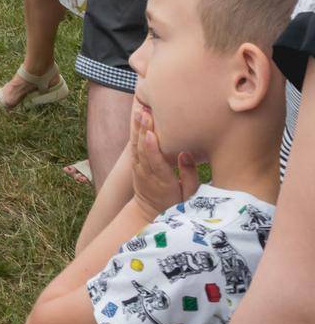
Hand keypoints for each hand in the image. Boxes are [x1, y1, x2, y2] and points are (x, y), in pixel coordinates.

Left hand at [130, 102, 198, 218]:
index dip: (151, 147)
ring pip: (136, 146)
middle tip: (145, 112)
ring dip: (137, 128)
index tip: (150, 133)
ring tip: (140, 111)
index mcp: (162, 182)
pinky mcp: (135, 165)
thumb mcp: (190, 196)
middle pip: (143, 150)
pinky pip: (133, 147)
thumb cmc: (177, 204)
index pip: (155, 162)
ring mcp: (138, 169)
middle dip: (143, 130)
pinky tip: (137, 119)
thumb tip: (184, 154)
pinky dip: (134, 133)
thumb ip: (189, 176)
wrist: (149, 212)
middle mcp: (147, 174)